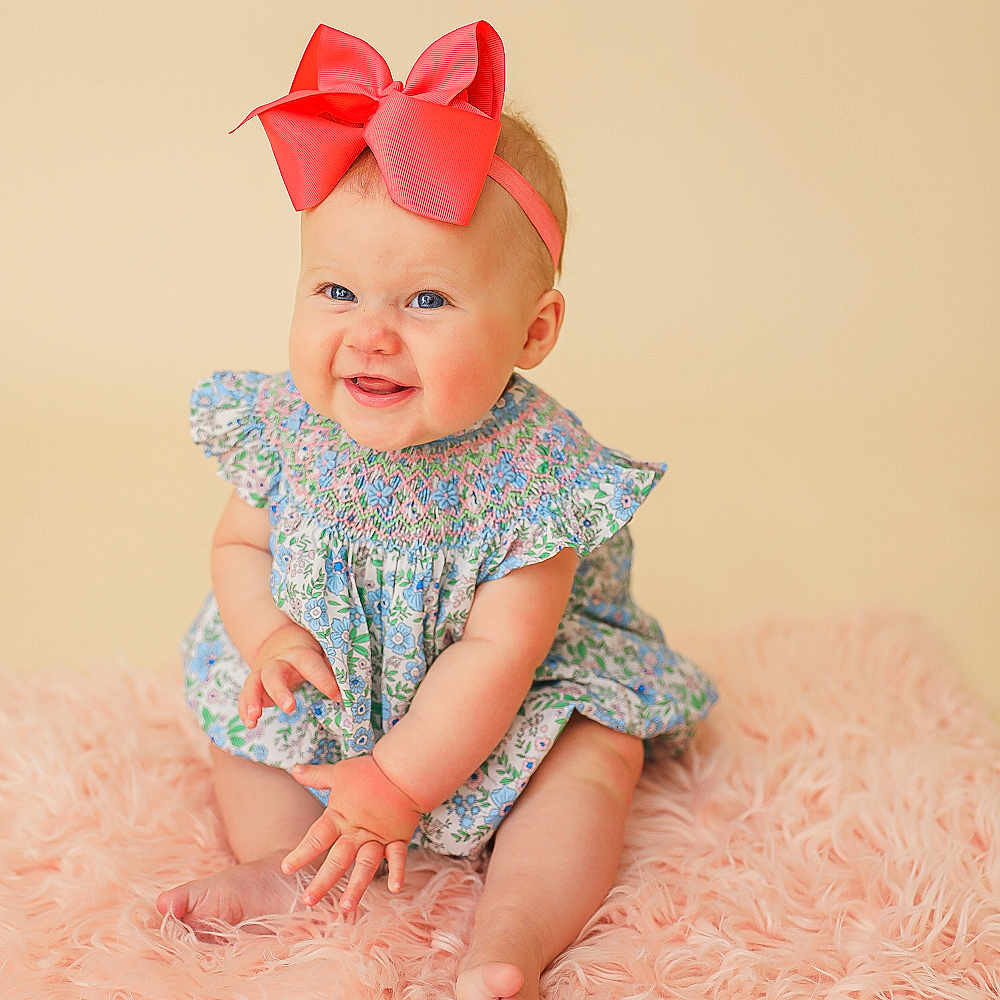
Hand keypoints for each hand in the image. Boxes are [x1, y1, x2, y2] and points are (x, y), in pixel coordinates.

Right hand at [238, 622, 341, 727]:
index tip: (337, 696)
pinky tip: (249, 724)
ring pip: (254, 684)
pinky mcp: (253, 685)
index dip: (323, 680)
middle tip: (290, 708)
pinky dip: (244, 709)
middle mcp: (278, 661)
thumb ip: (333, 667)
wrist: (279, 641)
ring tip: (254, 718)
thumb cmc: (308, 651)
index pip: (311, 665)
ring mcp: (262, 672)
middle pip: (275, 674)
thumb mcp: (322, 653)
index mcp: (299, 653)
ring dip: (253, 701)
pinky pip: (245, 695)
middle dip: (280, 691)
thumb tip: (353, 684)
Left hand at [281, 755, 424, 910]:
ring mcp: (378, 837)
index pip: (316, 838)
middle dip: (323, 881)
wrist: (403, 769)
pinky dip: (397, 872)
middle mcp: (357, 832)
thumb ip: (316, 776)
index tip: (287, 869)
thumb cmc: (369, 771)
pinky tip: (395, 889)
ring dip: (356, 886)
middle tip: (308, 901)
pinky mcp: (397, 838)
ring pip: (366, 865)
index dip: (301, 854)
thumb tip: (294, 769)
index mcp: (340, 817)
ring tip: (346, 906)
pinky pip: (398, 857)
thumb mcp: (339, 772)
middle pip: (338, 860)